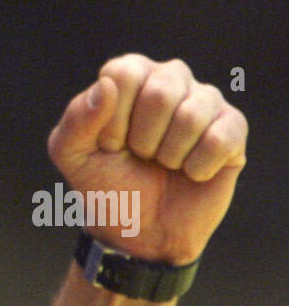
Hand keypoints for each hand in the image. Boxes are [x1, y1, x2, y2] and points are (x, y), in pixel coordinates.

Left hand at [47, 54, 247, 263]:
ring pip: (191, 117)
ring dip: (169, 156)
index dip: (113, 119)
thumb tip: (106, 86)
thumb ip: (76, 120)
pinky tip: (190, 172)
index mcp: (130, 76)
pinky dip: (197, 168)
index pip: (124, 73)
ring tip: (163, 164)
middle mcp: (170, 79)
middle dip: (142, 140)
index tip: (110, 145)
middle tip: (140, 156)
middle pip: (161, 92)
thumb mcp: (73, 156)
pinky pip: (220, 139)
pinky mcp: (233, 128)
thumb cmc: (106, 185)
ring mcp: (205, 101)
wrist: (139, 231)